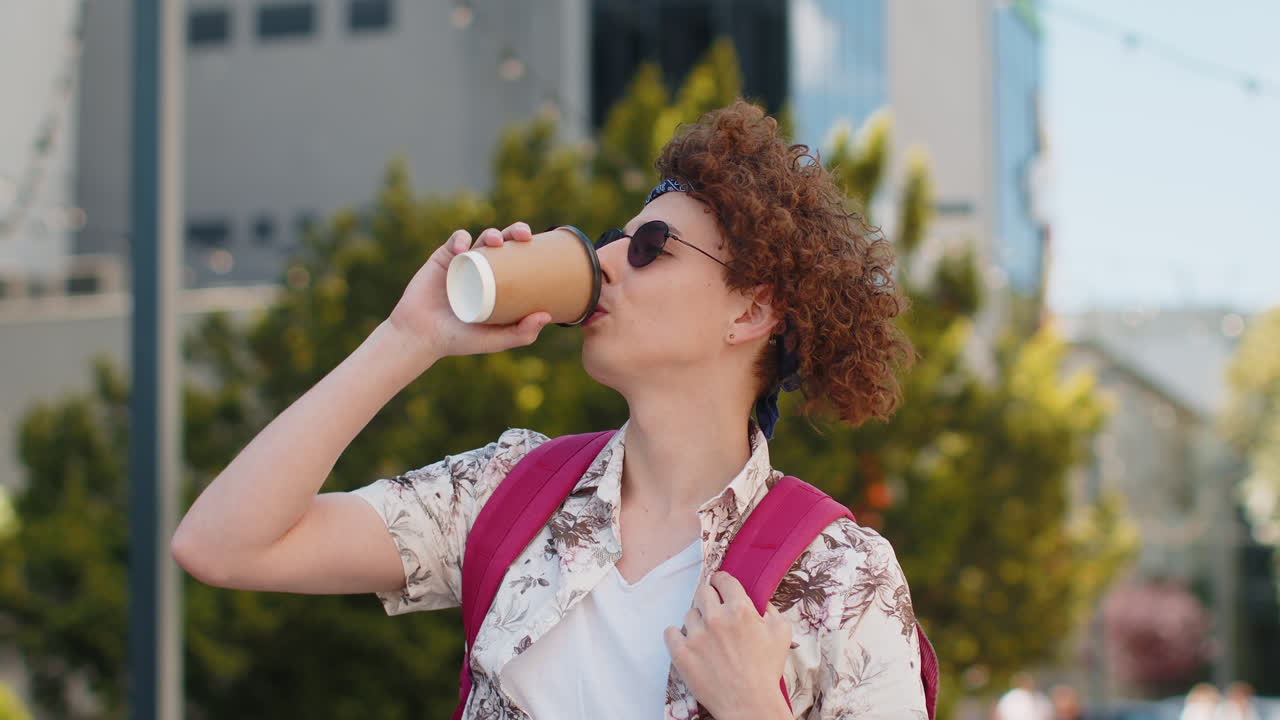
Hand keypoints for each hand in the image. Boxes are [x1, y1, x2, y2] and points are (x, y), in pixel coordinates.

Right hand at [385, 222, 551, 359]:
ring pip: (482, 238)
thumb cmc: (460, 340)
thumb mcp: (495, 340)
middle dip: (516, 231)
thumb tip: (548, 316)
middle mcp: (484, 269)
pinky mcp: (442, 258)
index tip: (540, 245)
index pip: (519, 259)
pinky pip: (455, 241)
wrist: (420, 336)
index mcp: (499, 283)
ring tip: (495, 242)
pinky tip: (465, 246)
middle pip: (504, 242)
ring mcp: (463, 262)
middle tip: (524, 235)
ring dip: (493, 233)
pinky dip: (462, 238)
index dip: (531, 247)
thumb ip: (522, 333)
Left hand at [663, 571, 793, 719]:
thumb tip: (761, 602)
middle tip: (714, 611)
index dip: (722, 581)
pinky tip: (686, 642)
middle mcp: (716, 618)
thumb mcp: (781, 634)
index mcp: (740, 610)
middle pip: (702, 592)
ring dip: (697, 621)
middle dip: (709, 598)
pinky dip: (676, 636)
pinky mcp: (681, 653)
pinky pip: (670, 633)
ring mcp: (696, 636)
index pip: (724, 580)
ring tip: (707, 636)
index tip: (719, 585)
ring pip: (689, 613)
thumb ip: (771, 611)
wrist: (749, 704)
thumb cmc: (766, 671)